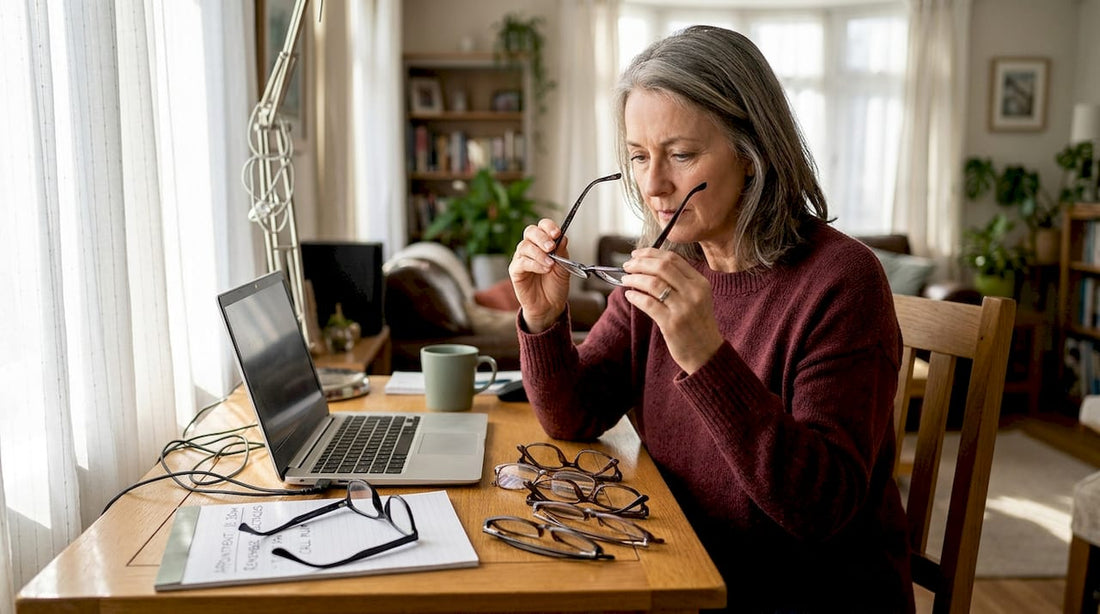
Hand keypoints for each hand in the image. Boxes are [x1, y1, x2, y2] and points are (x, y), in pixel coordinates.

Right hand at [509, 219, 573, 332]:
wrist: (550, 305)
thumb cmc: (555, 285)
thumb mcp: (564, 267)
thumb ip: (562, 252)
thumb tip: (562, 237)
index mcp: (543, 243)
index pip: (542, 226)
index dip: (548, 227)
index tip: (557, 233)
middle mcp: (531, 248)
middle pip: (530, 231)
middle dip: (541, 237)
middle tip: (551, 247)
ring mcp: (521, 258)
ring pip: (525, 246)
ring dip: (539, 254)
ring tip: (550, 264)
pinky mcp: (515, 271)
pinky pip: (521, 262)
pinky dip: (534, 264)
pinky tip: (544, 269)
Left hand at [621, 248, 723, 372]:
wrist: (707, 354)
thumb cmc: (697, 325)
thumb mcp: (697, 299)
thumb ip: (679, 283)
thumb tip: (648, 267)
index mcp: (700, 283)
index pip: (673, 259)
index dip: (651, 253)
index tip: (637, 254)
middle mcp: (694, 292)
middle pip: (662, 266)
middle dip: (640, 263)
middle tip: (627, 265)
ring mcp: (683, 308)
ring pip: (653, 283)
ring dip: (634, 278)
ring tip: (625, 279)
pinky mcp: (672, 323)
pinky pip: (648, 303)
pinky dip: (635, 296)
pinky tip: (629, 295)